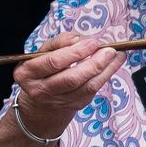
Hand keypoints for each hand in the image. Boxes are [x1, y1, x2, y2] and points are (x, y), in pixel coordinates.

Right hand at [8, 33, 124, 140]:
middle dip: (93, 63)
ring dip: (105, 71)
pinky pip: (92, 92)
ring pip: (86, 87)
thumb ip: (60, 42)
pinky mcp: (73, 106)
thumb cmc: (42, 69)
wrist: (40, 101)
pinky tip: (113, 65)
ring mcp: (58, 102)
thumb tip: (79, 39)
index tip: (93, 42)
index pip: (54, 62)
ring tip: (117, 56)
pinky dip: (105, 77)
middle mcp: (41, 90)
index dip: (75, 52)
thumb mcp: (43, 52)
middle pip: (71, 78)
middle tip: (109, 50)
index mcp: (28, 73)